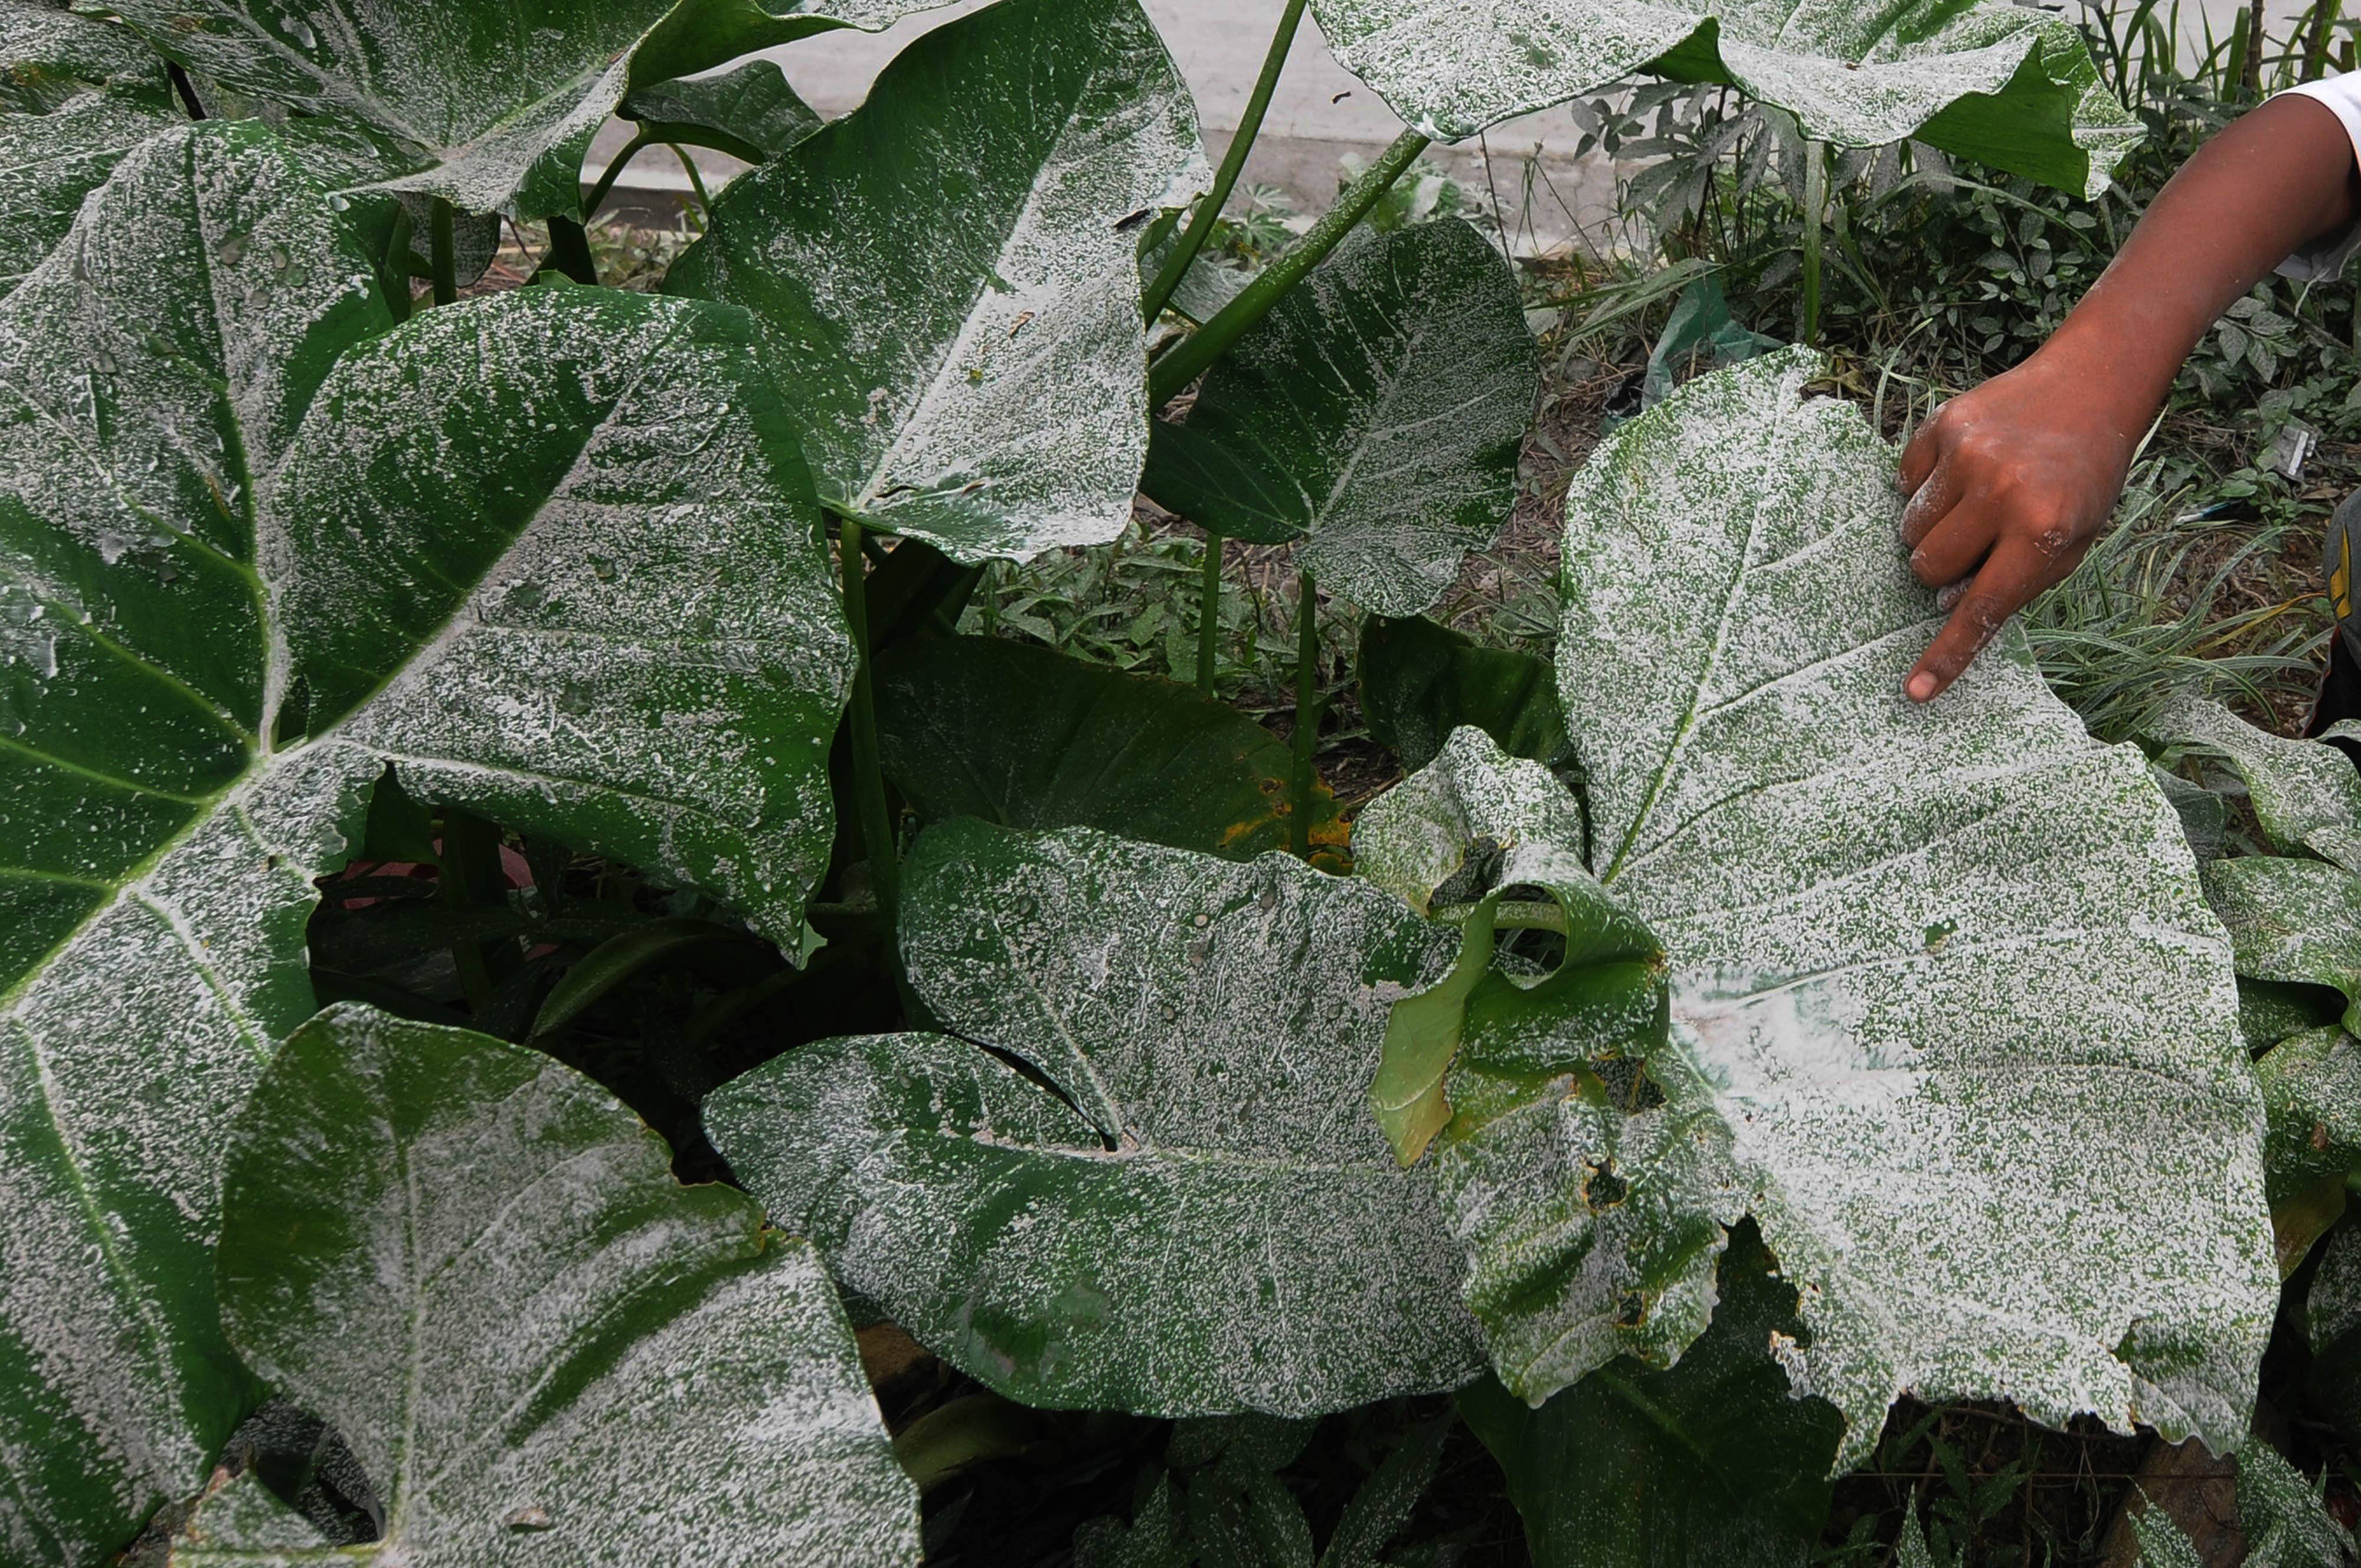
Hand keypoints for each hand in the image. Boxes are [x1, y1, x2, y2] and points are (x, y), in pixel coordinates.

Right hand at [1895, 349, 2143, 701]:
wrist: (2093, 384)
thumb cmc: (2083, 475)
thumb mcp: (2075, 538)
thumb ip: (2020, 578)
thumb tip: (1951, 604)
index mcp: (2042, 530)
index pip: (1981, 609)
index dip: (1946, 654)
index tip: (1915, 691)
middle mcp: (2003, 493)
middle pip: (1928, 568)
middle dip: (1946, 567)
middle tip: (1981, 541)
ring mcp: (1969, 455)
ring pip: (1909, 530)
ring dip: (1934, 528)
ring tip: (1976, 500)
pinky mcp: (1946, 424)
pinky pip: (1905, 481)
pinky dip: (1926, 485)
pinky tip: (1965, 468)